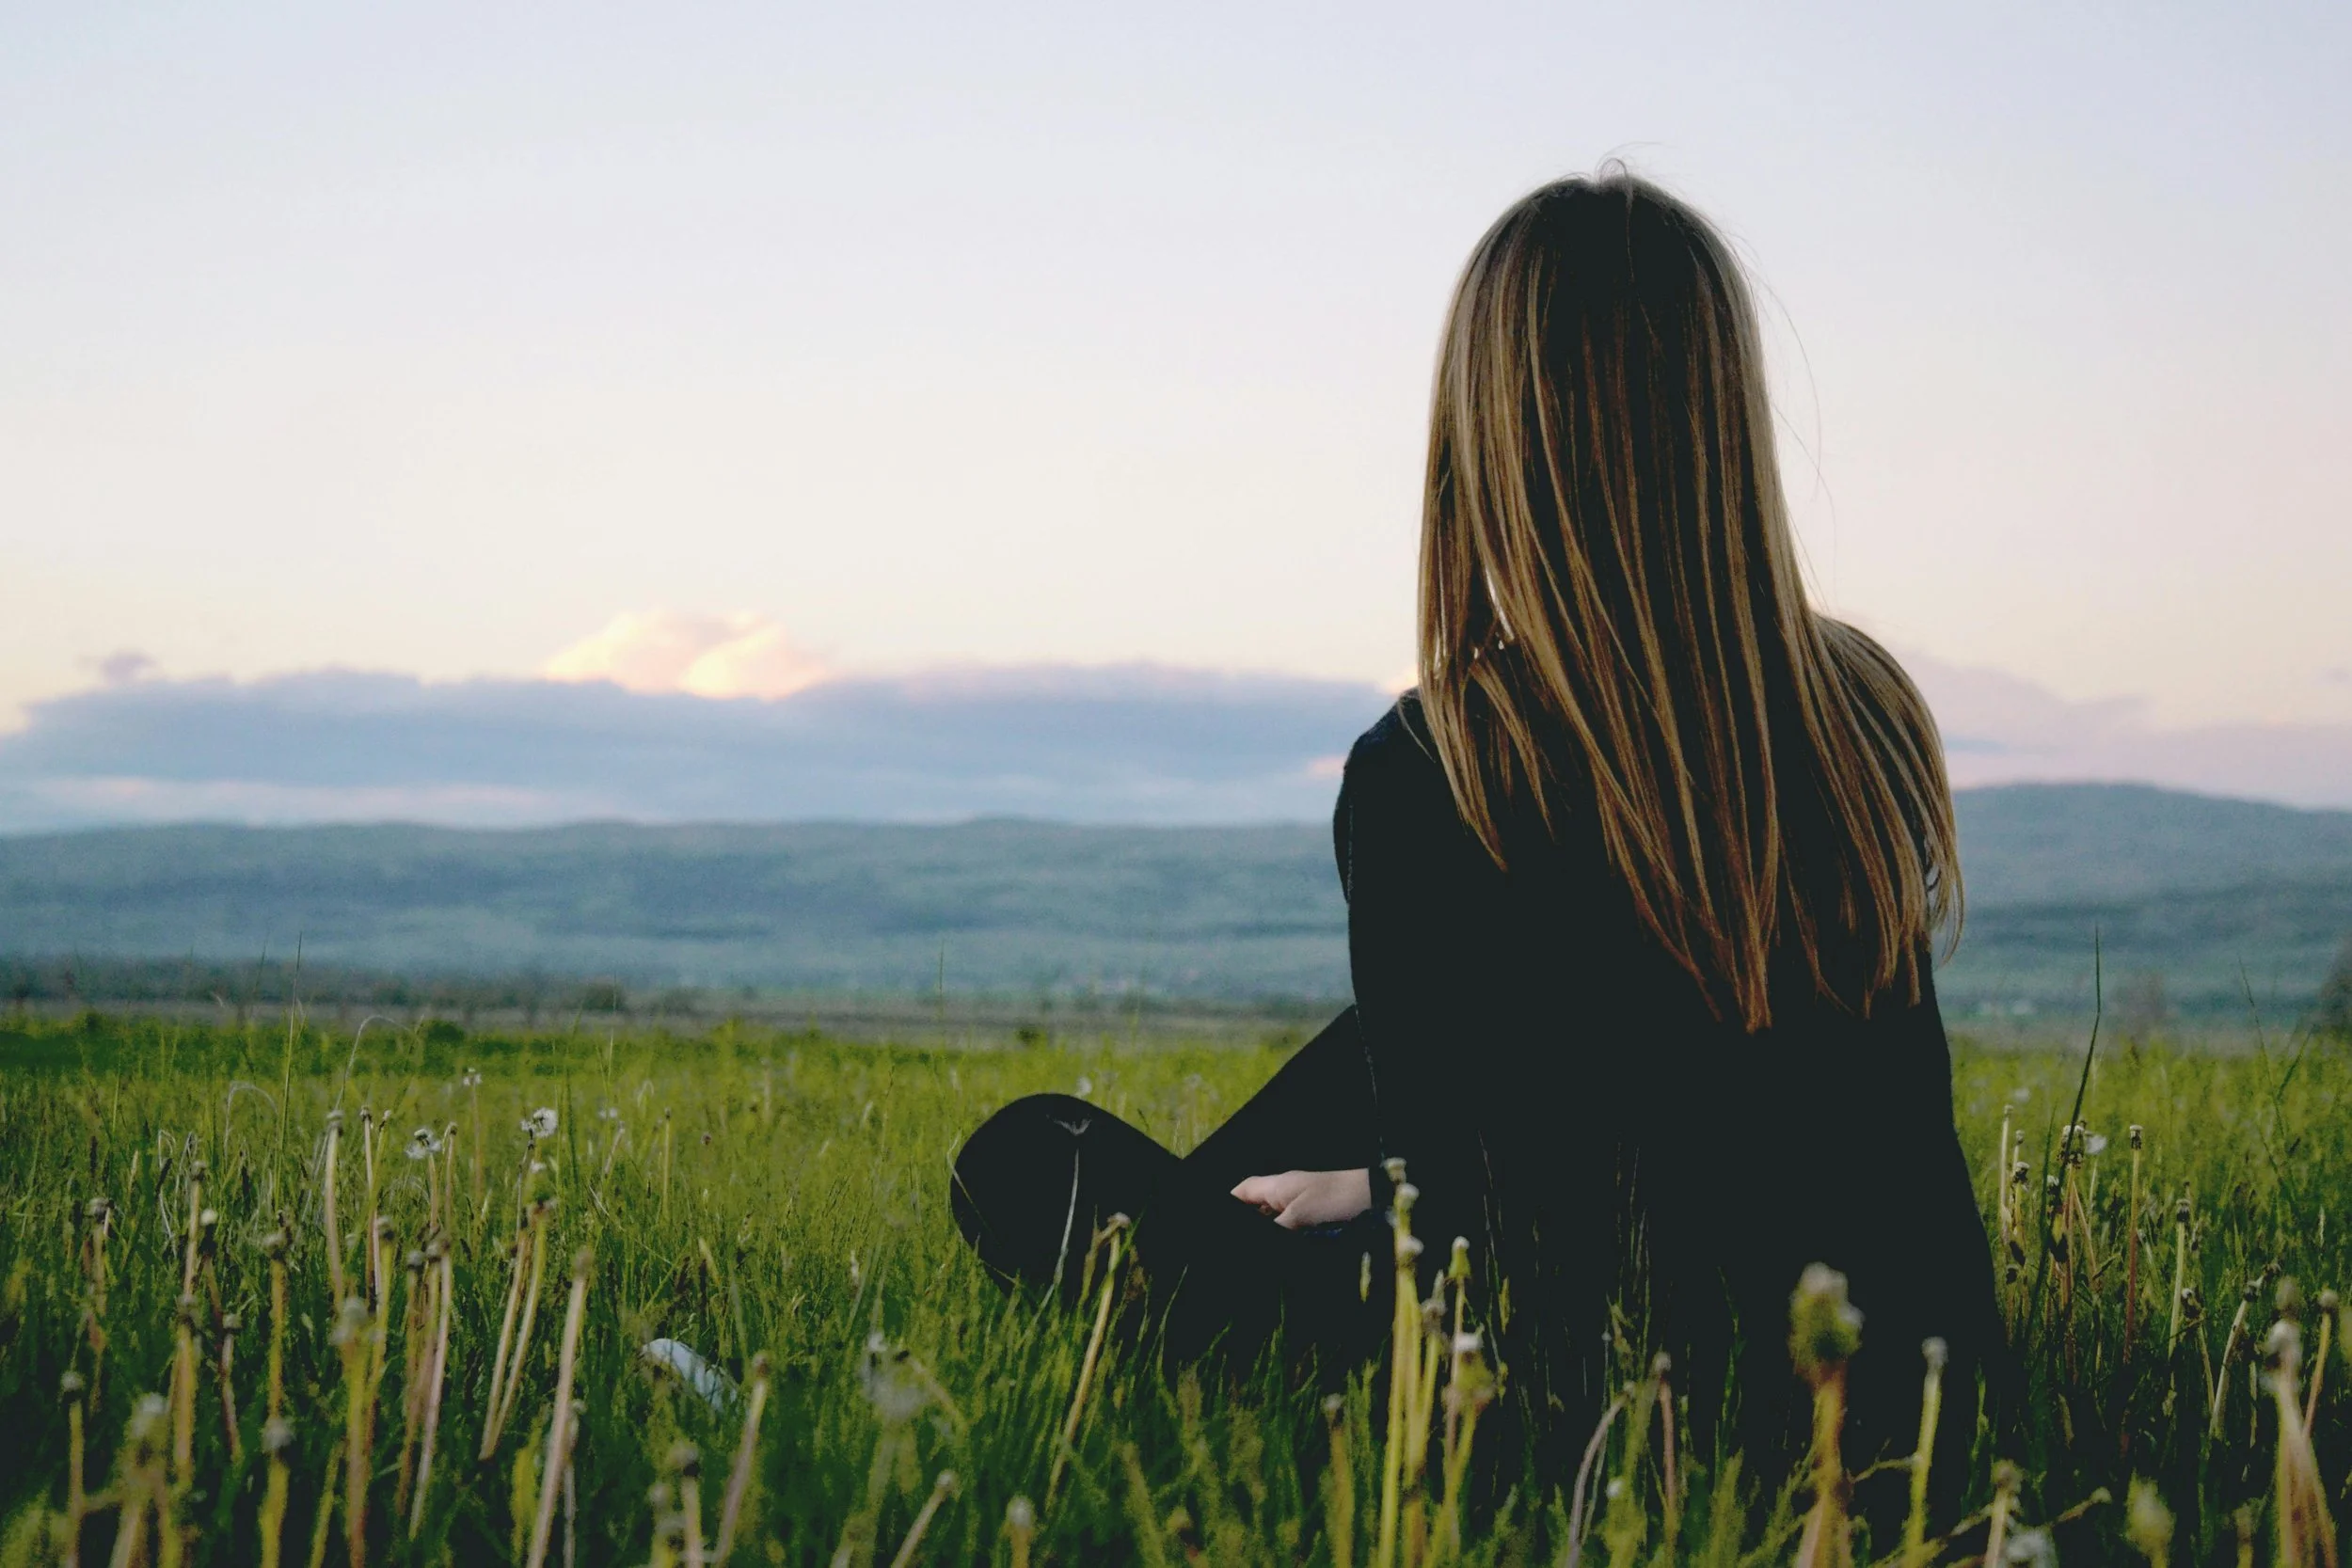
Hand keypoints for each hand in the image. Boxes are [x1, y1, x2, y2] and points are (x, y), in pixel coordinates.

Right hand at [1230, 1168, 1372, 1229]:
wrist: (1374, 1196)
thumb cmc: (1337, 1198)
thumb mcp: (1301, 1215)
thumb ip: (1275, 1227)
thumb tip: (1257, 1239)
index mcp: (1278, 1186)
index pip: (1244, 1190)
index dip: (1230, 1202)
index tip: (1220, 1217)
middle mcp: (1286, 1192)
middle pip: (1256, 1205)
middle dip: (1248, 1219)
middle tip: (1238, 1242)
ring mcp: (1300, 1202)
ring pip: (1272, 1216)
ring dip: (1266, 1226)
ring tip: (1263, 1243)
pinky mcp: (1314, 1214)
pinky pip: (1289, 1223)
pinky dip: (1283, 1232)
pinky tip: (1287, 1241)